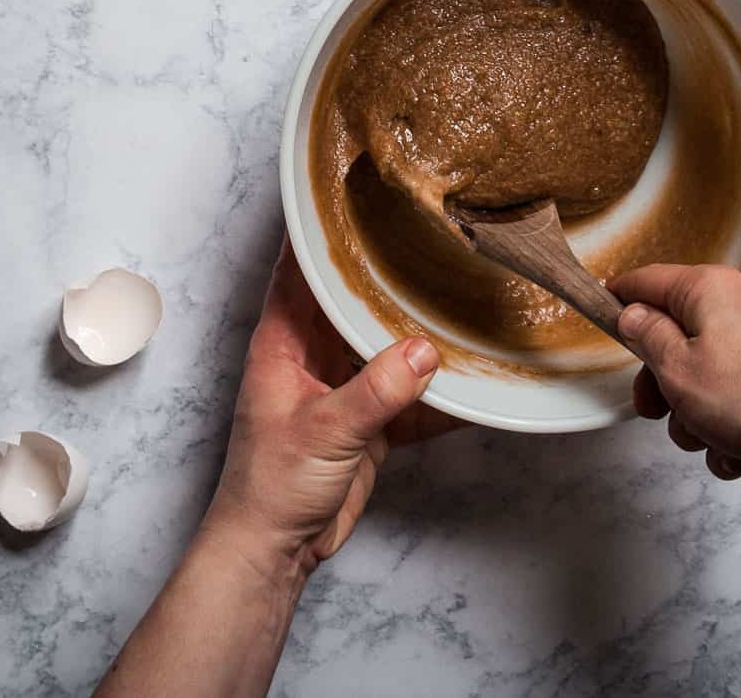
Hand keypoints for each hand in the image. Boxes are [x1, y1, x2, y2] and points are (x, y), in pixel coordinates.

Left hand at [203, 237, 454, 583]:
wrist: (274, 551)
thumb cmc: (270, 486)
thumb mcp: (325, 432)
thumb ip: (377, 391)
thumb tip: (426, 349)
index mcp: (283, 340)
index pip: (299, 266)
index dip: (321, 228)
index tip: (350, 189)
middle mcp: (311, 352)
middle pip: (351, 298)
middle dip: (385, 270)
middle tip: (426, 233)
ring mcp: (340, 384)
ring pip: (384, 340)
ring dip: (417, 328)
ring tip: (459, 292)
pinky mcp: (366, 419)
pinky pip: (408, 390)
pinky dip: (437, 386)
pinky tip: (470, 374)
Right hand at [610, 263, 740, 490]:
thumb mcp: (677, 369)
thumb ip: (648, 337)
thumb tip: (635, 314)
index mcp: (711, 288)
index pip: (651, 280)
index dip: (622, 298)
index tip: (605, 312)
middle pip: (683, 333)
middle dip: (663, 379)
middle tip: (653, 411)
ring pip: (713, 370)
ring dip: (698, 411)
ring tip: (706, 444)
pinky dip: (734, 424)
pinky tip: (737, 457)